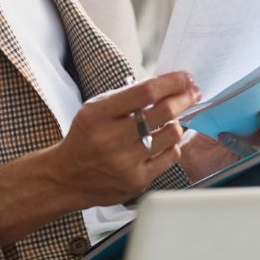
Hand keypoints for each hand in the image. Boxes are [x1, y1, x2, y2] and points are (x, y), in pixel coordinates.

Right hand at [0, 72, 200, 245]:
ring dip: (177, 122)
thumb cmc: (86, 137)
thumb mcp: (95, 109)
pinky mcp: (137, 181)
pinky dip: (172, 144)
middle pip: (164, 112)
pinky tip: (165, 140)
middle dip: (185, 98)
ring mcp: (125, 163)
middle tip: (193, 92)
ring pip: (172, 135)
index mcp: (98, 115)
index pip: (145, 92)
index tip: (186, 77)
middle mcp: (111, 139)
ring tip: (171, 119)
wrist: (66, 177)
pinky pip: (170, 157)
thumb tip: (167, 85)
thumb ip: (127, 97)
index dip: (172, 82)